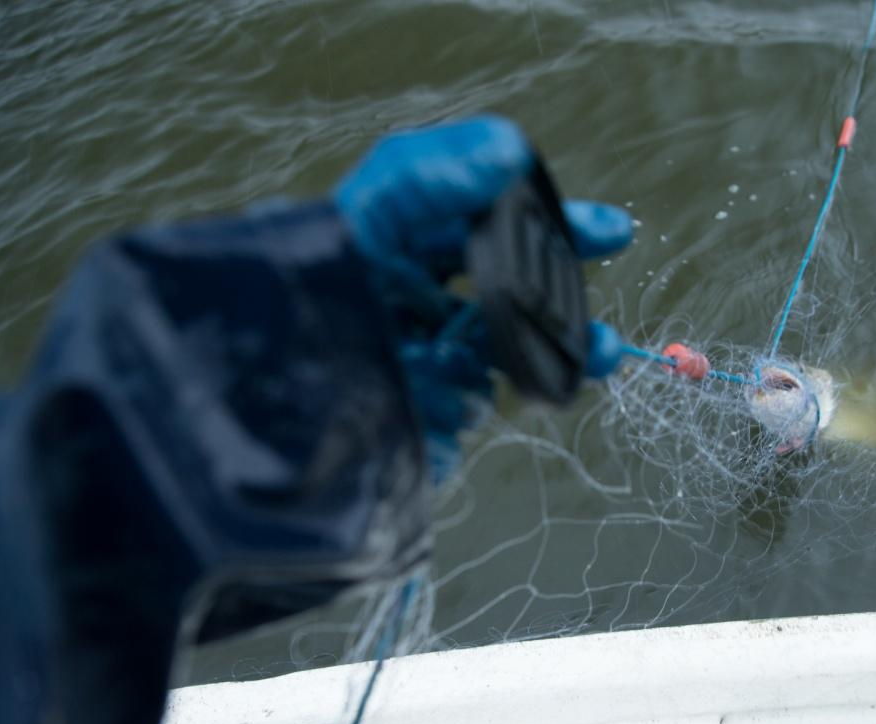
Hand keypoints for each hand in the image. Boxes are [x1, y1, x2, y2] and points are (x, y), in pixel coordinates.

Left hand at [334, 115, 632, 482]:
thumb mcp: (361, 216)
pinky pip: (454, 415)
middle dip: (563, 318)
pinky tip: (435, 398)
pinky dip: (457, 405)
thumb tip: (508, 150)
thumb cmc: (307, 290)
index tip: (613, 233)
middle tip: (607, 342)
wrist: (261, 401)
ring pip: (494, 364)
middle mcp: (414, 309)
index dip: (553, 227)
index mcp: (405, 251)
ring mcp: (414, 368)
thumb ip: (429, 176)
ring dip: (530, 365)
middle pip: (509, 306)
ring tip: (528, 369)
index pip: (493, 230)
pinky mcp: (406, 421)